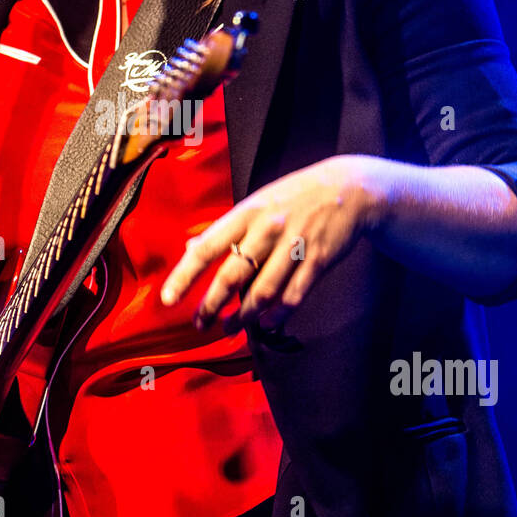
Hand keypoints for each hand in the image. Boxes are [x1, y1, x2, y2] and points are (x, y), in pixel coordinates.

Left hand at [160, 155, 386, 334]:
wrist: (349, 188)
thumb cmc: (294, 197)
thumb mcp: (257, 203)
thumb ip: (226, 229)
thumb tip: (191, 248)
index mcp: (246, 213)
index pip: (207, 247)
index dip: (185, 276)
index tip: (168, 300)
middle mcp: (267, 229)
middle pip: (232, 275)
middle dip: (212, 305)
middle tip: (200, 325)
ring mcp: (294, 245)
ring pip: (263, 292)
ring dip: (244, 316)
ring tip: (230, 328)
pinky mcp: (318, 260)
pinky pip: (293, 296)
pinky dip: (278, 315)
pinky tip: (266, 324)